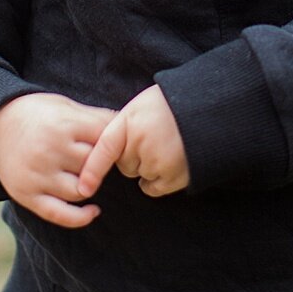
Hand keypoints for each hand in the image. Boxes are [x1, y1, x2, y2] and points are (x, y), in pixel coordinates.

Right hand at [0, 93, 115, 227]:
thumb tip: (129, 123)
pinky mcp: (27, 195)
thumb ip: (96, 117)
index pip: (104, 140)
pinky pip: (58, 214)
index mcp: (63, 125)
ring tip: (91, 178)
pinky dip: (79, 218)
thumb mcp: (66, 107)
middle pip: (94, 166)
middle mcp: (49, 150)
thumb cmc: (39, 114)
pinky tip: (93, 211)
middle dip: (102, 165)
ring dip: (91, 186)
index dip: (115, 145)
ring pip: (81, 191)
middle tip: (103, 163)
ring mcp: (37, 175)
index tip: (118, 147)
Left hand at [78, 84, 189, 199]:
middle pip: (125, 164)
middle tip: (154, 139)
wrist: (208, 107)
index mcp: (130, 122)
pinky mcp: (174, 176)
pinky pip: (154, 188)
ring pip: (141, 175)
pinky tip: (171, 162)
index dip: (92, 171)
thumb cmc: (172, 104)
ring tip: (168, 146)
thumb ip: (124, 125)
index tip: (84, 188)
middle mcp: (141, 143)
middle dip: (134, 157)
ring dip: (149, 167)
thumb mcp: (141, 105)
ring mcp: (158, 161)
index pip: (104, 150)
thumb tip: (105, 147)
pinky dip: (159, 180)